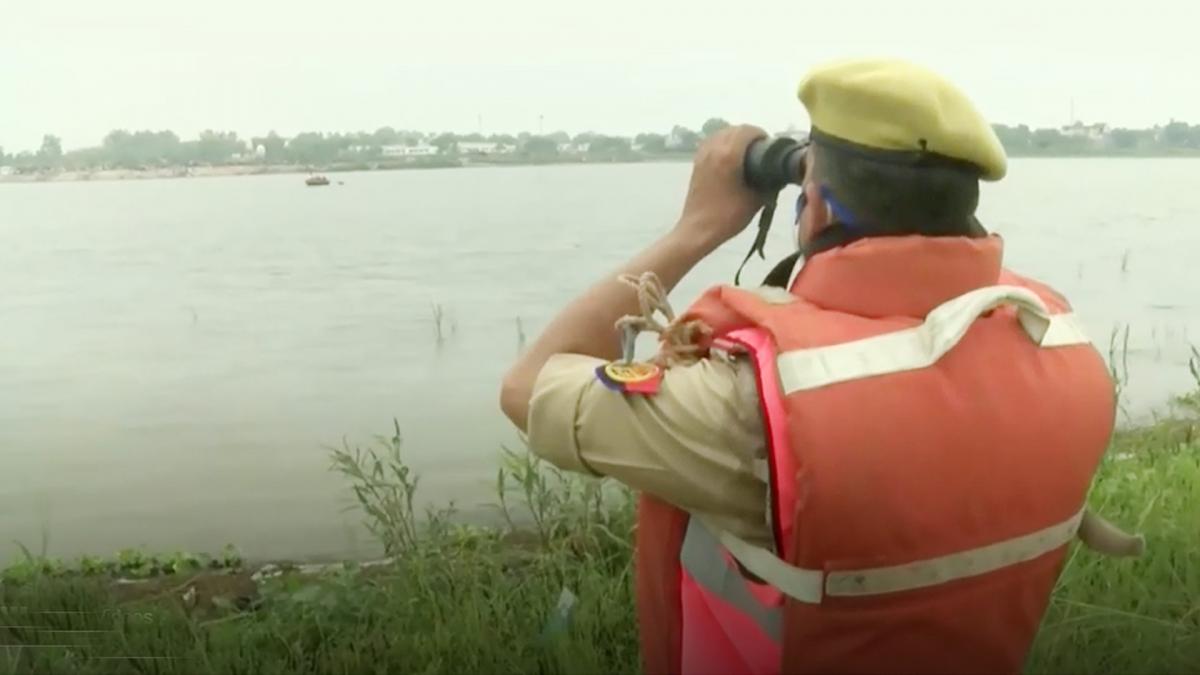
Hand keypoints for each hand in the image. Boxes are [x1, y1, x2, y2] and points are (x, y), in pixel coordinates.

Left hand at [674, 125, 767, 249]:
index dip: (760, 134)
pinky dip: (722, 143)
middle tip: (760, 147)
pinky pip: (711, 143)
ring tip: (745, 150)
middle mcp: (714, 150)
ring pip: (720, 134)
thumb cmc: (729, 216)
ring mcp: (702, 156)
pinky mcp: (696, 163)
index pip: (747, 131)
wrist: (699, 229)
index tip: (769, 144)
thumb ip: (770, 183)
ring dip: (734, 137)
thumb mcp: (756, 199)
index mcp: (729, 155)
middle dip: (749, 134)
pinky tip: (729, 155)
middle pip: (734, 129)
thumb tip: (780, 174)